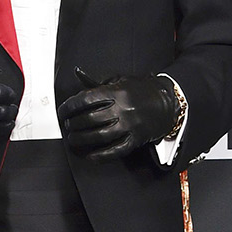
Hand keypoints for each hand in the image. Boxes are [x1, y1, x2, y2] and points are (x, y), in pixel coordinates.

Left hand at [58, 69, 178, 158]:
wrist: (168, 102)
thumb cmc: (142, 91)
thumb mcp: (121, 80)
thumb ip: (100, 82)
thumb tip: (79, 74)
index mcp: (117, 92)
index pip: (86, 100)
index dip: (70, 107)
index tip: (63, 112)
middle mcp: (122, 109)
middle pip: (90, 119)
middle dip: (74, 124)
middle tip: (68, 126)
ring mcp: (129, 125)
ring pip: (100, 136)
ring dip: (82, 140)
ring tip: (74, 139)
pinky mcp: (136, 139)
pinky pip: (116, 150)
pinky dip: (102, 156)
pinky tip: (91, 156)